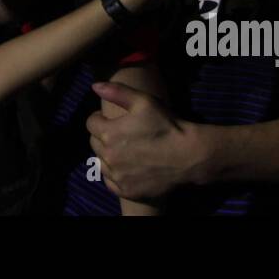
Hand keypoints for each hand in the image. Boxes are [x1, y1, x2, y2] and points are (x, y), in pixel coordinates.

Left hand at [87, 82, 208, 200]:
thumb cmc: (166, 125)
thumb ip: (117, 92)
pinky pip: (110, 182)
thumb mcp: (143, 101)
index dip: (99, 118)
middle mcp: (109, 156)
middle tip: (119, 134)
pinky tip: (125, 168)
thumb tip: (94, 87)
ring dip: (107, 155)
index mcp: (109, 133)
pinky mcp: (127, 191)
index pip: (91, 123)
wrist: (188, 156)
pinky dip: (114, 175)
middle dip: (103, 136)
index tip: (109, 118)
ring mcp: (117, 176)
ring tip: (122, 150)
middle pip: (94, 143)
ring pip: (101, 163)